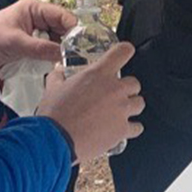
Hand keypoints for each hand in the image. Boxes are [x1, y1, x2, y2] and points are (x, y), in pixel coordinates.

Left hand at [0, 0, 76, 80]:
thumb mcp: (16, 43)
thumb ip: (41, 48)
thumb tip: (65, 54)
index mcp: (34, 9)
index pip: (63, 16)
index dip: (74, 30)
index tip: (82, 44)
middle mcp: (37, 20)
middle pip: (63, 30)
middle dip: (69, 43)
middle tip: (77, 57)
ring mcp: (35, 35)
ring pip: (58, 43)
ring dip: (61, 53)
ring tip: (67, 63)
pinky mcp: (32, 48)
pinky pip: (49, 53)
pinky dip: (52, 60)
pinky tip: (56, 66)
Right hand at [38, 42, 143, 162]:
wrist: (54, 140)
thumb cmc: (54, 115)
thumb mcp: (52, 88)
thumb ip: (59, 77)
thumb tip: (59, 72)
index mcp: (99, 75)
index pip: (123, 52)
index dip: (125, 51)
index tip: (125, 53)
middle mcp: (115, 90)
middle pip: (135, 83)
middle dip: (126, 89)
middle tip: (113, 96)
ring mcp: (122, 110)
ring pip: (139, 103)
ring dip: (130, 107)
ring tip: (117, 113)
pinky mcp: (123, 129)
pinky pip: (137, 127)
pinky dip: (131, 128)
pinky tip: (121, 129)